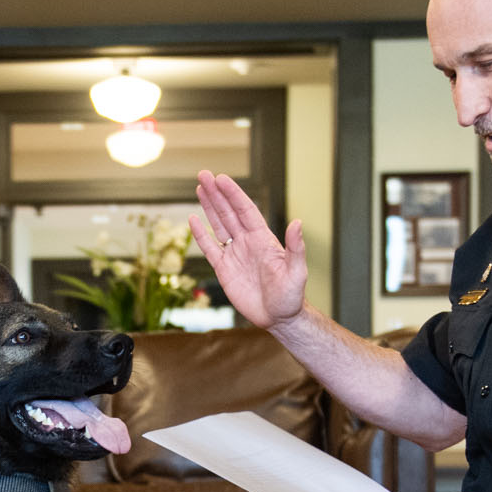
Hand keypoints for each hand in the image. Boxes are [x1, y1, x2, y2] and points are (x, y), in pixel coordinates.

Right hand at [189, 171, 307, 331]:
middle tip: (204, 174)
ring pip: (218, 224)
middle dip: (216, 193)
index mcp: (263, 239)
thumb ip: (295, 247)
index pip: (245, 210)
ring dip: (209, 206)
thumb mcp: (296, 271)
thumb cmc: (291, 295)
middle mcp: (247, 242)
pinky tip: (193, 219)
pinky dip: (200, 235)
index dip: (233, 194)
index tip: (221, 179)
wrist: (279, 317)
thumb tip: (298, 223)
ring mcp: (235, 254)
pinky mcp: (224, 269)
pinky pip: (210, 248)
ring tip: (200, 187)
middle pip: (228, 212)